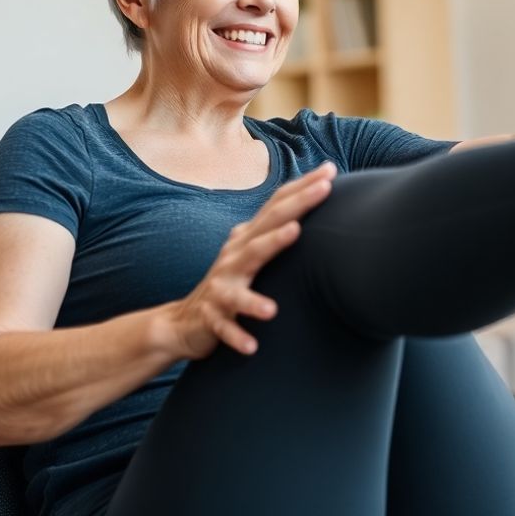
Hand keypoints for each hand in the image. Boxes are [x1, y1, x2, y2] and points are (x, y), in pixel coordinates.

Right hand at [169, 161, 336, 358]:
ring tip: (294, 236)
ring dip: (270, 248)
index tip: (331, 170)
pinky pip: (225, 325)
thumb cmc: (229, 285)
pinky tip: (253, 345)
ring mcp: (222, 285)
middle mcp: (234, 256)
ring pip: (245, 265)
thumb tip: (311, 213)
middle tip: (324, 189)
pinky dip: (237, 333)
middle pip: (266, 227)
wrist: (183, 323)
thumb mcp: (250, 254)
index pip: (276, 206)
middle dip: (296, 206)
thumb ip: (274, 233)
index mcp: (246, 240)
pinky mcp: (212, 317)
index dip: (302, 187)